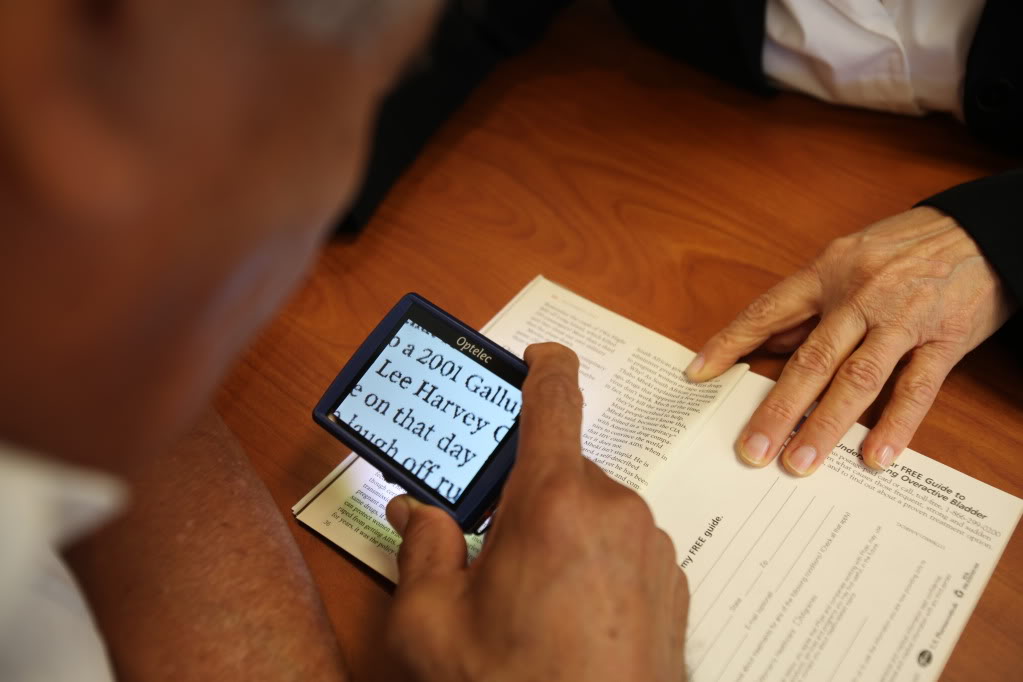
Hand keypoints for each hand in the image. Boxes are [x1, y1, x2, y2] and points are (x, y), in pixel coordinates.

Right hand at [385, 343, 687, 681]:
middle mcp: (614, 511)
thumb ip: (422, 550)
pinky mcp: (671, 582)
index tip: (537, 355)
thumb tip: (417, 513)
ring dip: (561, 535)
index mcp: (553, 502)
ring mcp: (651, 548)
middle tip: (493, 550)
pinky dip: (595, 563)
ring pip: (593, 512)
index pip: (554, 399)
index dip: (544, 365)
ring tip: (531, 603)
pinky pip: (624, 548)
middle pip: (561, 471)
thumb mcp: (433, 626)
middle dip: (526, 498)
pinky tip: (570, 620)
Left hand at [686, 207, 1014, 474]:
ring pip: (857, 378)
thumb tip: (769, 343)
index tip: (698, 374)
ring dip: (825, 425)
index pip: (768, 311)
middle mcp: (860, 294)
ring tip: (799, 463)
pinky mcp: (946, 338)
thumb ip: (810, 303)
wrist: (988, 227)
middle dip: (777, 408)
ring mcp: (904, 318)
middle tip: (751, 449)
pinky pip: (917, 387)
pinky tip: (874, 456)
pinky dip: (896, 424)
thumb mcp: (850, 257)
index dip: (730, 342)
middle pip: (810, 359)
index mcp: (829, 271)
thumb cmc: (909, 245)